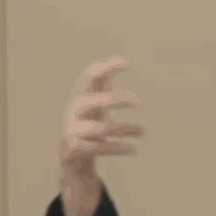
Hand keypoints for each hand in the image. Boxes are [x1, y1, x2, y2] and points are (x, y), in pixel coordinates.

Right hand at [59, 57, 142, 215]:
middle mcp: (73, 110)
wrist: (71, 154)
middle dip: (117, 100)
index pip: (89, 76)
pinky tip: (134, 149)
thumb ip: (105, 83)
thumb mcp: (96, 102)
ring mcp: (72, 129)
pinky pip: (101, 147)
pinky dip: (119, 147)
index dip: (106, 68)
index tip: (127, 63)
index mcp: (80, 95)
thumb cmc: (89, 120)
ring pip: (103, 128)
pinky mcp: (74, 148)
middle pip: (96, 102)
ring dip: (126, 129)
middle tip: (138, 101)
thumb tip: (124, 61)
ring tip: (144, 131)